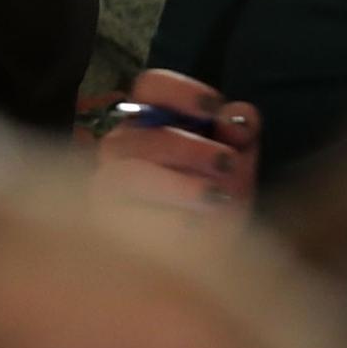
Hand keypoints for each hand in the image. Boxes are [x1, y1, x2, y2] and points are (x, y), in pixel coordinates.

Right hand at [92, 69, 260, 223]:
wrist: (203, 261)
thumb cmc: (214, 202)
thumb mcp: (237, 166)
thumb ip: (241, 136)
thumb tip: (241, 116)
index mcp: (152, 120)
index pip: (151, 86)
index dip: (181, 91)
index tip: (214, 109)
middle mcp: (122, 144)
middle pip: (145, 133)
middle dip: (190, 148)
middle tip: (228, 164)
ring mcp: (108, 181)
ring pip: (131, 173)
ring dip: (178, 184)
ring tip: (215, 199)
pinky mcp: (105, 219)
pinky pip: (130, 217)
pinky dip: (167, 222)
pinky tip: (193, 230)